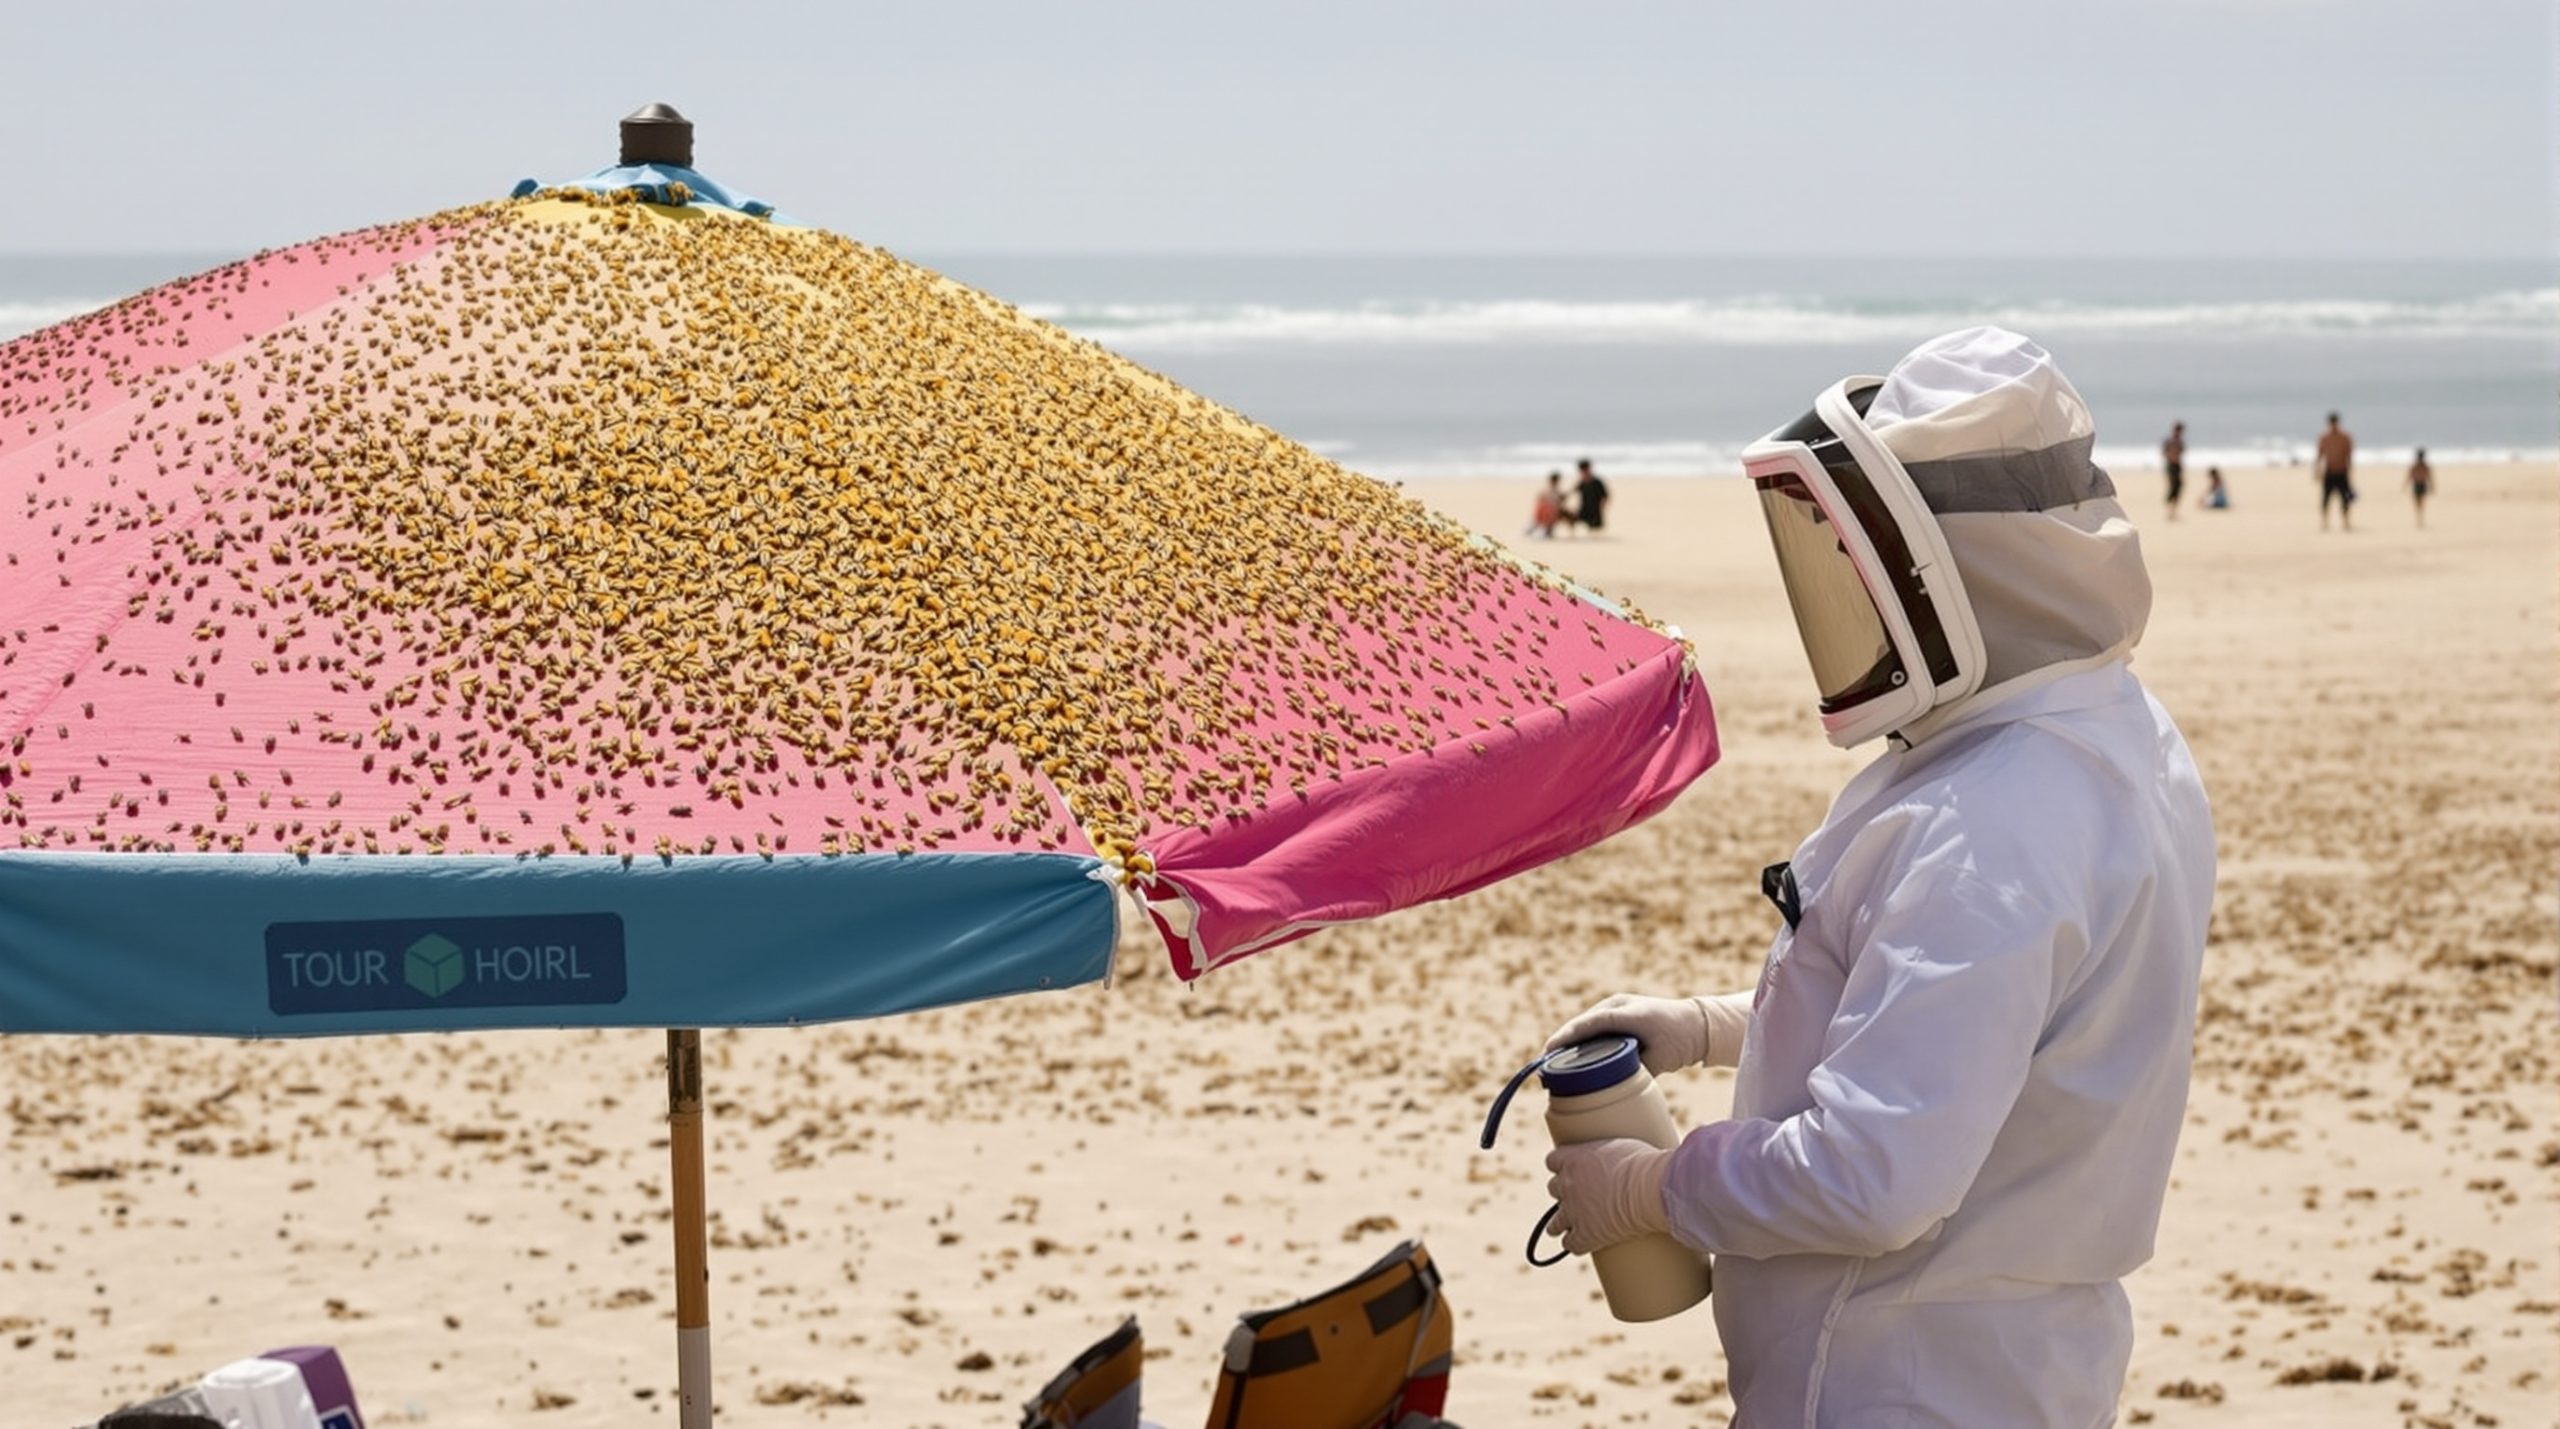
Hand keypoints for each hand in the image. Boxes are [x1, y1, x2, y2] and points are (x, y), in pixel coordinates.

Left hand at [1543, 1138, 1672, 1254]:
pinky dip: (1578, 1244)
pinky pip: (1570, 1245)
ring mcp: (1573, 1212)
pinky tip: (1586, 1244)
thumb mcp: (1619, 1147)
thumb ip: (1605, 1154)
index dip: (1562, 1167)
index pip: (1552, 1161)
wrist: (1650, 1191)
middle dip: (1565, 1193)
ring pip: (1554, 1223)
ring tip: (1573, 1228)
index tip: (1572, 1171)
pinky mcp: (1584, 1236)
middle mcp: (1567, 1185)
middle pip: (1553, 1189)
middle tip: (1581, 1197)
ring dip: (1562, 1224)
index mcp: (1573, 1159)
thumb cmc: (1643, 1165)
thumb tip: (1614, 1158)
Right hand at [1546, 994, 1710, 1073]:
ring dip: (1570, 1041)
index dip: (1566, 1038)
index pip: (1587, 1024)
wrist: (1698, 1025)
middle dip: (1562, 1042)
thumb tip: (1612, 1089)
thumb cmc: (1680, 1040)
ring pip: (1585, 1025)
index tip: (1548, 1051)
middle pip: (1581, 1024)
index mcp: (1623, 1011)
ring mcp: (1617, 1008)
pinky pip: (1594, 1027)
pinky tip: (1572, 1056)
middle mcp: (1616, 1005)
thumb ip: (1636, 1070)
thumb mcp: (1658, 1058)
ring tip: (1552, 1061)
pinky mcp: (1618, 1015)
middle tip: (1544, 1063)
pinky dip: (1582, 1040)